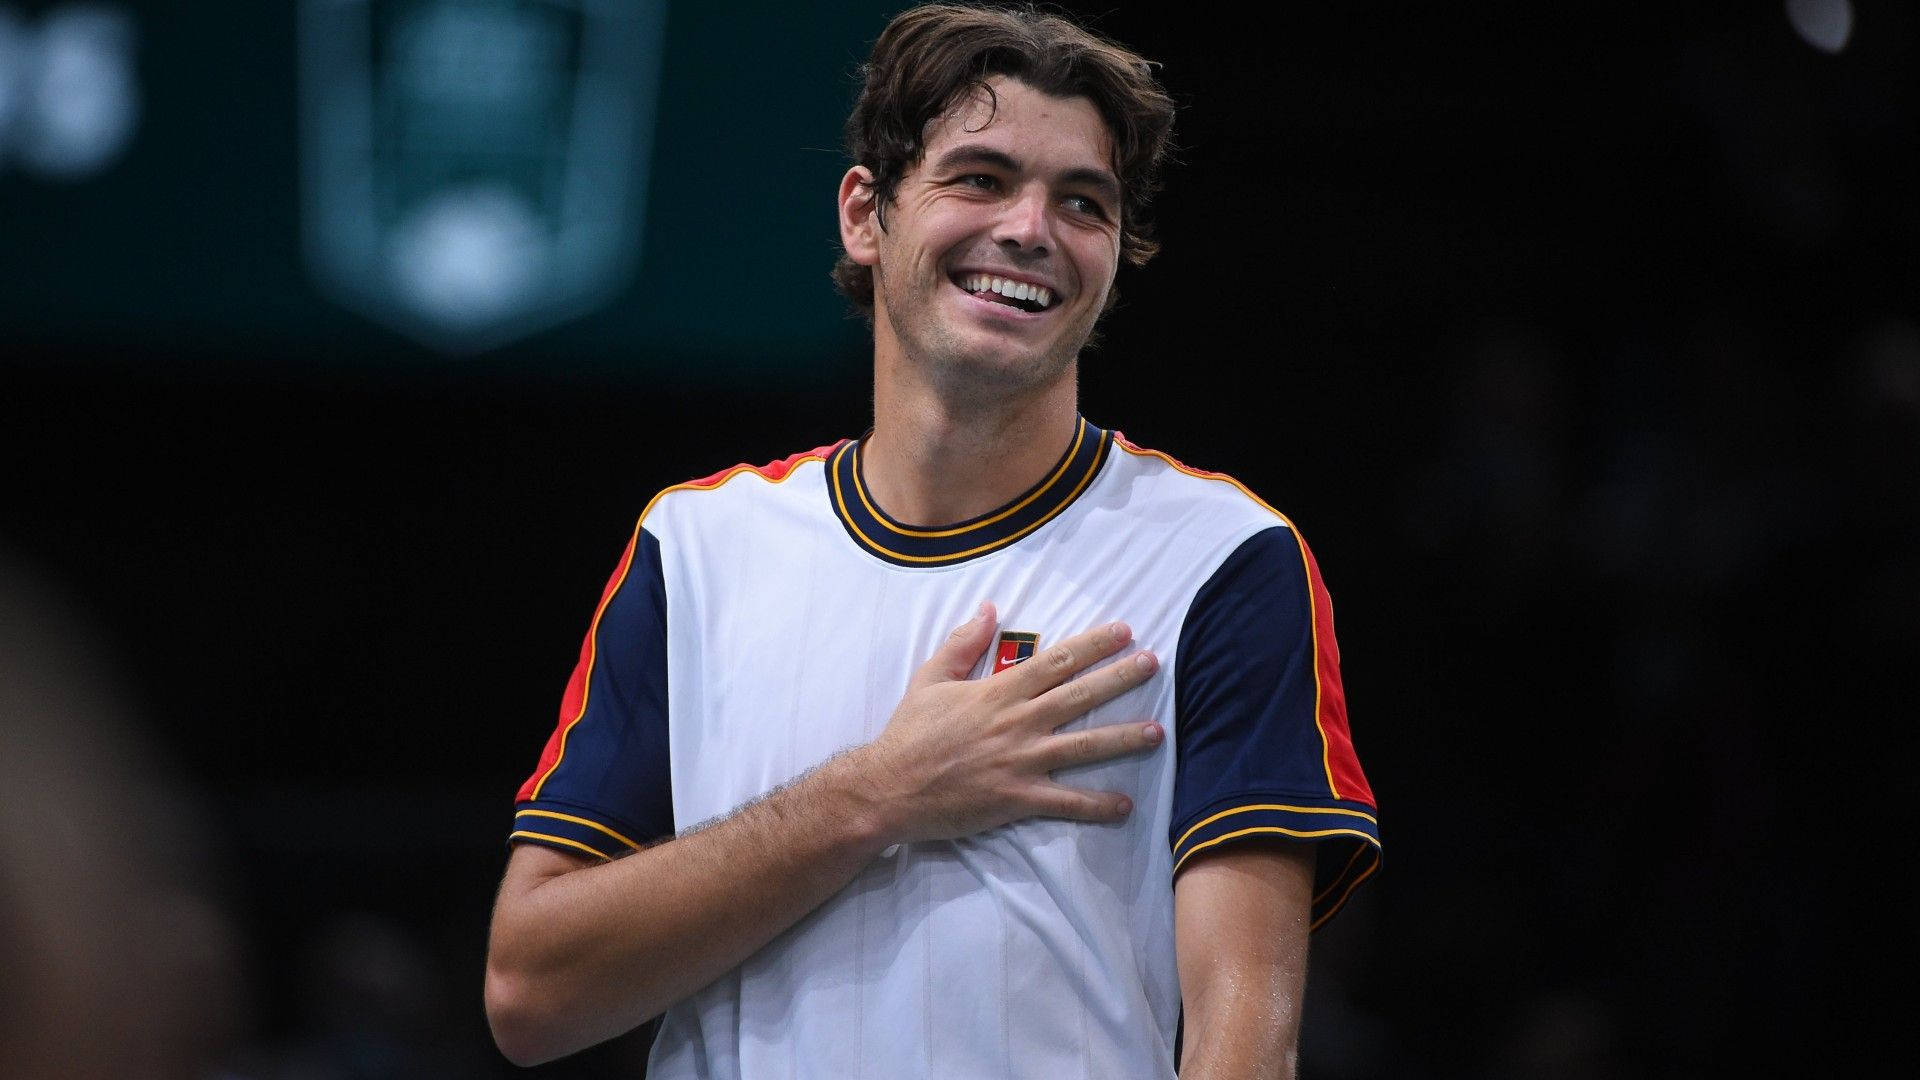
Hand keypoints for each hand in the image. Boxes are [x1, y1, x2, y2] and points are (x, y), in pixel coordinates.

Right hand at [857, 602, 1162, 843]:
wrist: (888, 788)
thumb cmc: (909, 733)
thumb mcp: (930, 679)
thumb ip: (963, 644)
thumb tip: (989, 608)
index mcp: (998, 692)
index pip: (1056, 661)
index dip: (1093, 644)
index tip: (1125, 631)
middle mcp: (1016, 723)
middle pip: (1079, 696)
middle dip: (1120, 678)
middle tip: (1155, 664)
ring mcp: (1020, 762)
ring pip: (1082, 747)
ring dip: (1122, 738)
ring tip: (1158, 732)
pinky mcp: (1017, 799)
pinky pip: (1065, 803)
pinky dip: (1096, 805)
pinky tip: (1125, 804)